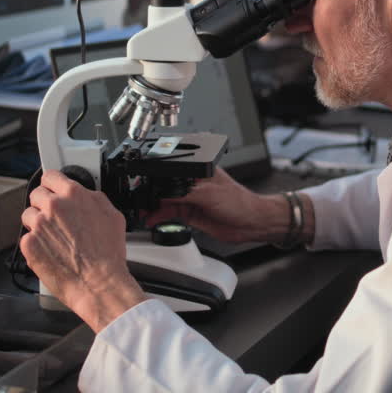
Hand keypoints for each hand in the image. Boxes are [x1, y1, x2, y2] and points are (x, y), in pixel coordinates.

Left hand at [20, 171, 146, 331]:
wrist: (98, 284)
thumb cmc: (108, 255)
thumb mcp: (112, 215)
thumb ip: (94, 199)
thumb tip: (86, 195)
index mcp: (74, 195)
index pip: (51, 176)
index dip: (52, 183)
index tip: (52, 188)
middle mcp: (53, 207)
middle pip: (36, 194)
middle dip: (44, 204)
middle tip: (54, 217)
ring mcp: (39, 225)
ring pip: (28, 215)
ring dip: (37, 222)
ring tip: (52, 237)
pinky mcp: (29, 245)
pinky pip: (27, 237)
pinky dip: (35, 243)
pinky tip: (50, 251)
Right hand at [144, 167, 284, 244]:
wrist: (250, 224)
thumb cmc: (239, 202)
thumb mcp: (207, 193)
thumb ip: (183, 193)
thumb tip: (162, 194)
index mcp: (198, 168)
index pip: (172, 170)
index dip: (157, 178)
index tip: (144, 186)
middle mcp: (193, 182)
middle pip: (165, 186)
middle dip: (152, 194)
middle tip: (140, 201)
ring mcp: (191, 197)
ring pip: (165, 200)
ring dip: (153, 207)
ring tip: (143, 211)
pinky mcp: (190, 212)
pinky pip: (170, 213)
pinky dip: (159, 216)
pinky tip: (152, 218)